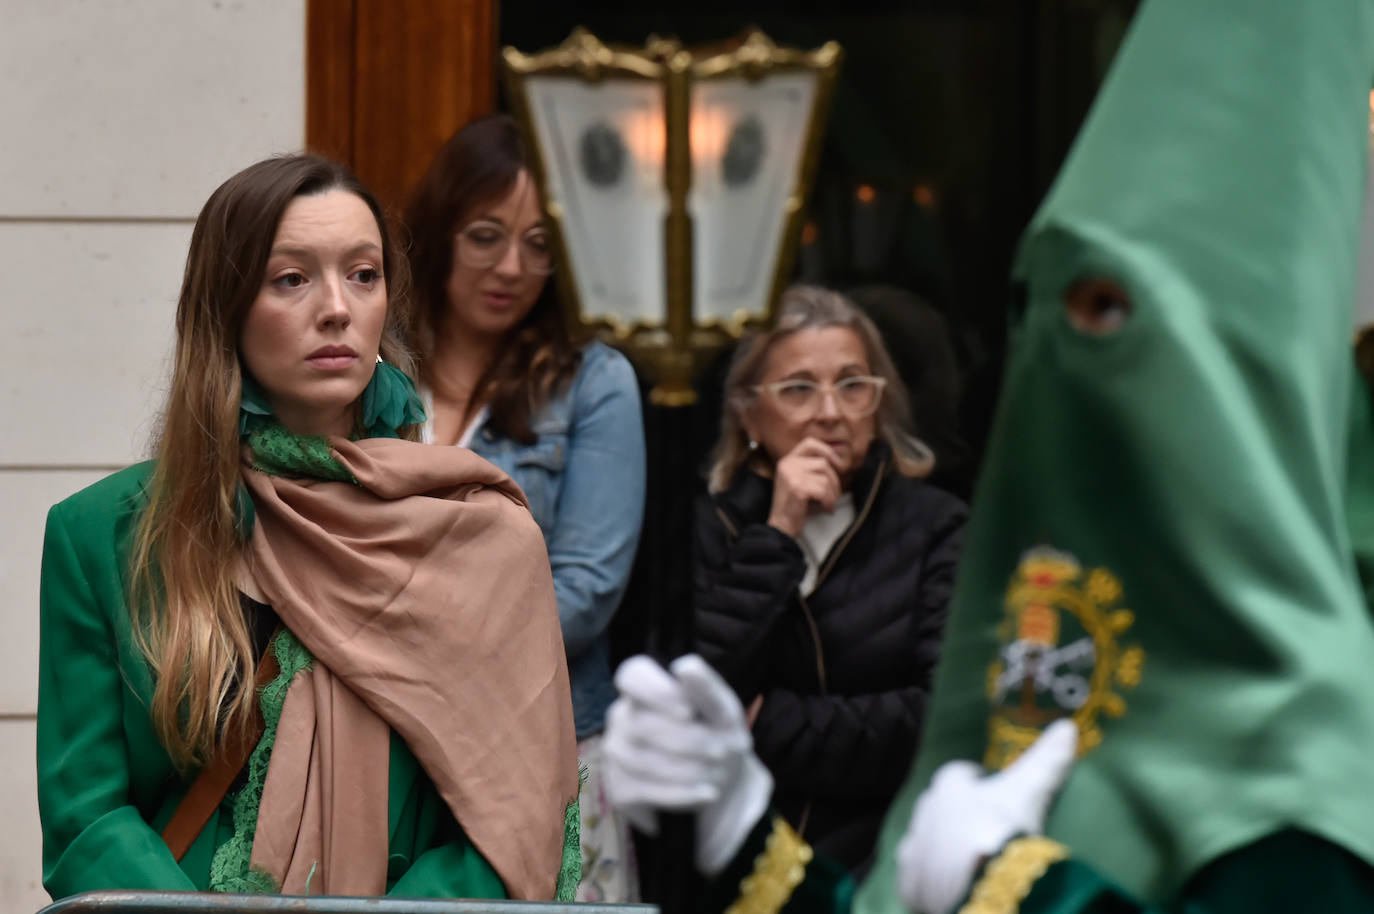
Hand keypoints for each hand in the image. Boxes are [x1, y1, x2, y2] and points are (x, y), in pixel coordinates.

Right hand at [603, 654, 773, 874]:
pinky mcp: (619, 788)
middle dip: (687, 740)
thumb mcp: (723, 712)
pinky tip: (707, 793)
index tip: (690, 712)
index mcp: (646, 690)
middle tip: (722, 752)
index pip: (631, 675)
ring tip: (716, 775)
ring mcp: (616, 752)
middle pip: (641, 723)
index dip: (657, 692)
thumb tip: (684, 665)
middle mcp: (622, 716)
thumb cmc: (718, 735)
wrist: (721, 785)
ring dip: (685, 769)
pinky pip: (642, 790)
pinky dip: (680, 793)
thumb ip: (706, 688)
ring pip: (639, 759)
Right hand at [767, 437, 844, 536]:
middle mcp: (787, 464)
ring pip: (826, 478)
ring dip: (832, 494)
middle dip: (834, 481)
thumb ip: (813, 468)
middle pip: (823, 463)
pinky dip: (828, 502)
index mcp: (787, 460)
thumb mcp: (800, 481)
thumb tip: (840, 462)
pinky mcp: (797, 488)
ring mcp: (791, 475)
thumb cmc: (796, 506)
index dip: (827, 451)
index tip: (838, 465)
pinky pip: (824, 490)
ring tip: (827, 504)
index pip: (810, 443)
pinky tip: (824, 509)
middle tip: (833, 496)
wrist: (781, 526)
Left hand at [896, 719, 1077, 913]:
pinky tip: (949, 885)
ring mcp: (915, 851)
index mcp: (948, 787)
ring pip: (925, 842)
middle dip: (956, 812)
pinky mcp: (911, 885)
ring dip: (941, 846)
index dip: (974, 779)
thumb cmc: (1004, 826)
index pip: (957, 774)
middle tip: (981, 826)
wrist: (984, 882)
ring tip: (967, 858)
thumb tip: (1068, 726)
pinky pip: (917, 879)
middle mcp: (925, 814)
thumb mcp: (1030, 790)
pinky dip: (930, 880)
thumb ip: (1047, 759)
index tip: (989, 786)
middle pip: (938, 807)